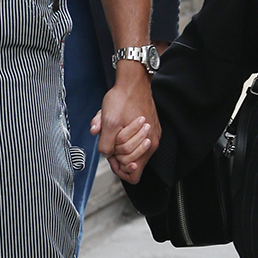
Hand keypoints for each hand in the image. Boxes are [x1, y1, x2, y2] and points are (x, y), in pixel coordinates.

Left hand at [96, 61, 160, 180]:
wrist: (133, 81)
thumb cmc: (124, 98)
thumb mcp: (108, 121)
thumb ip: (105, 143)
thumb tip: (105, 153)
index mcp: (146, 145)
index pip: (134, 175)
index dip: (120, 169)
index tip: (112, 159)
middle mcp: (151, 143)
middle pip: (131, 164)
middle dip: (118, 155)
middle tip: (111, 143)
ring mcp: (151, 135)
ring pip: (131, 150)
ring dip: (119, 143)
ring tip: (114, 130)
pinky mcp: (149, 128)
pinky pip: (134, 139)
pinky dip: (124, 134)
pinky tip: (119, 124)